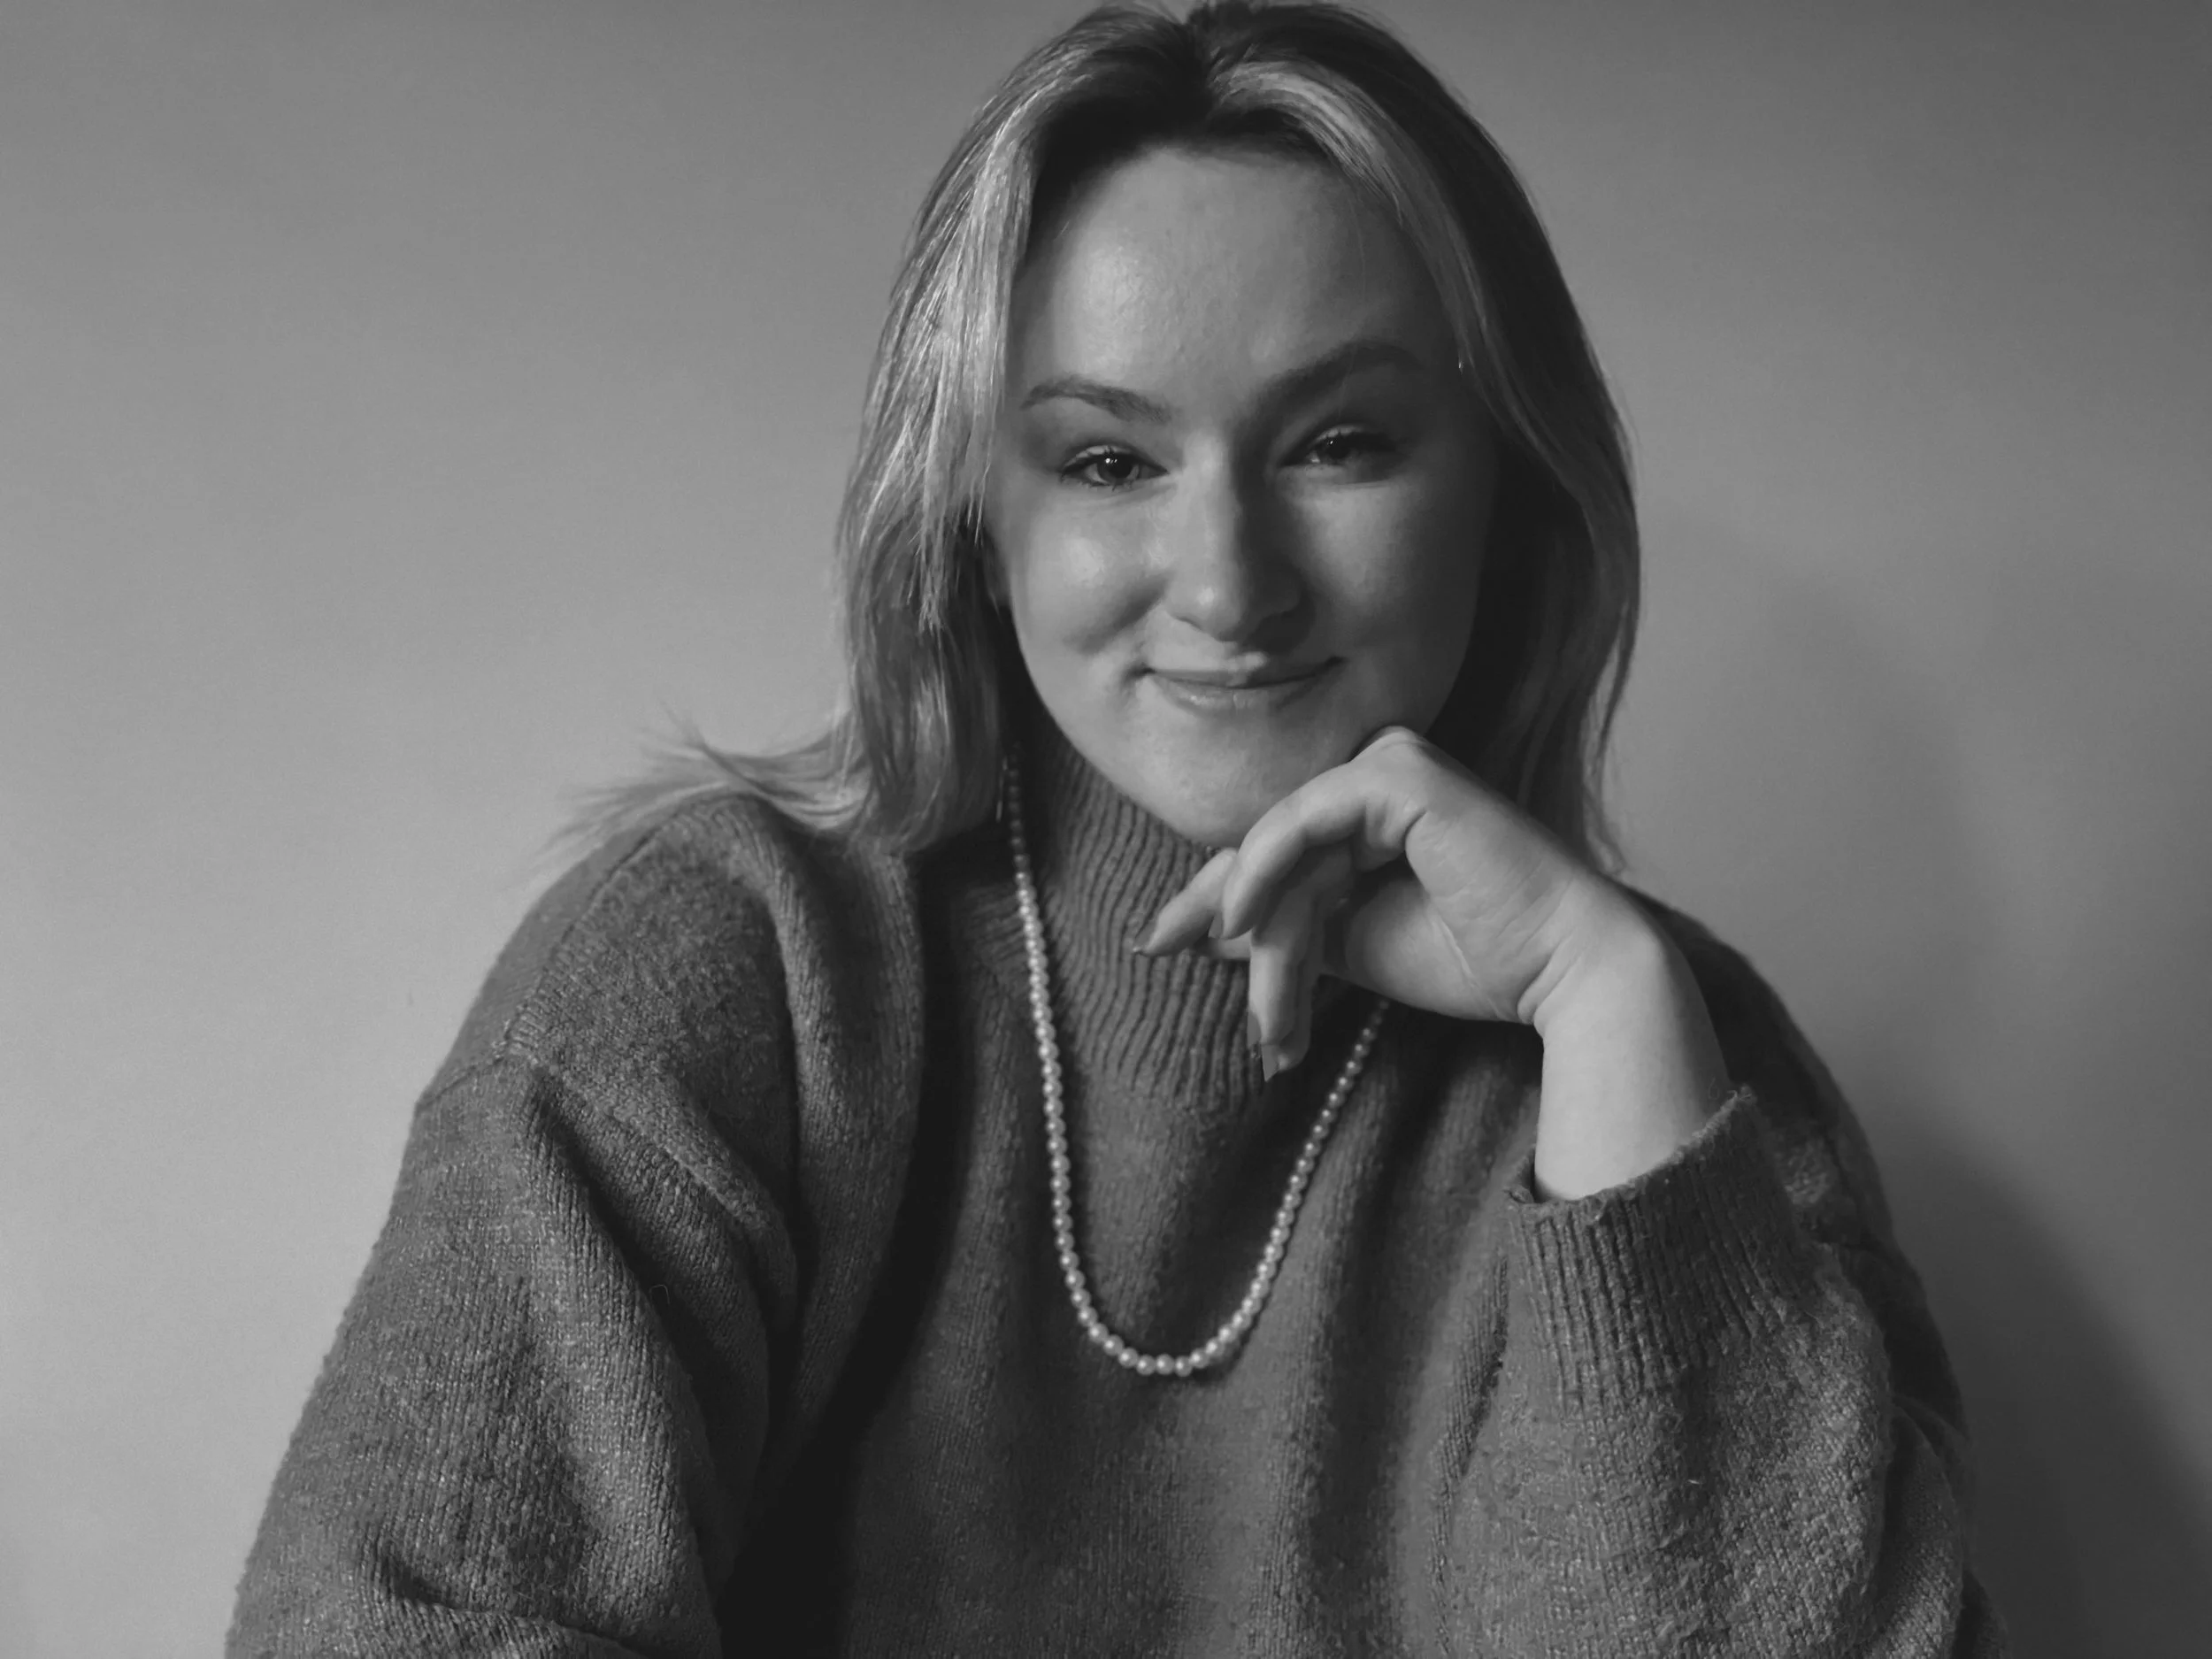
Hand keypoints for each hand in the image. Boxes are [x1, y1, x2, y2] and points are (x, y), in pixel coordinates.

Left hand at [1139, 727, 1730, 1195]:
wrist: (1563, 974)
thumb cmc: (1476, 962)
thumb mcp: (1350, 947)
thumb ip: (1281, 930)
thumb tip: (1196, 930)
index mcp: (1373, 806)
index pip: (1273, 848)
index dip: (1212, 898)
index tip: (1155, 944)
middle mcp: (1380, 771)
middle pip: (1269, 851)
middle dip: (1229, 928)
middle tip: (1206, 997)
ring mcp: (1393, 763)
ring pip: (1285, 854)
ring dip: (1272, 946)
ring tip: (1276, 1026)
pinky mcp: (1401, 773)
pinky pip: (1303, 824)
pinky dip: (1266, 875)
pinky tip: (1242, 927)